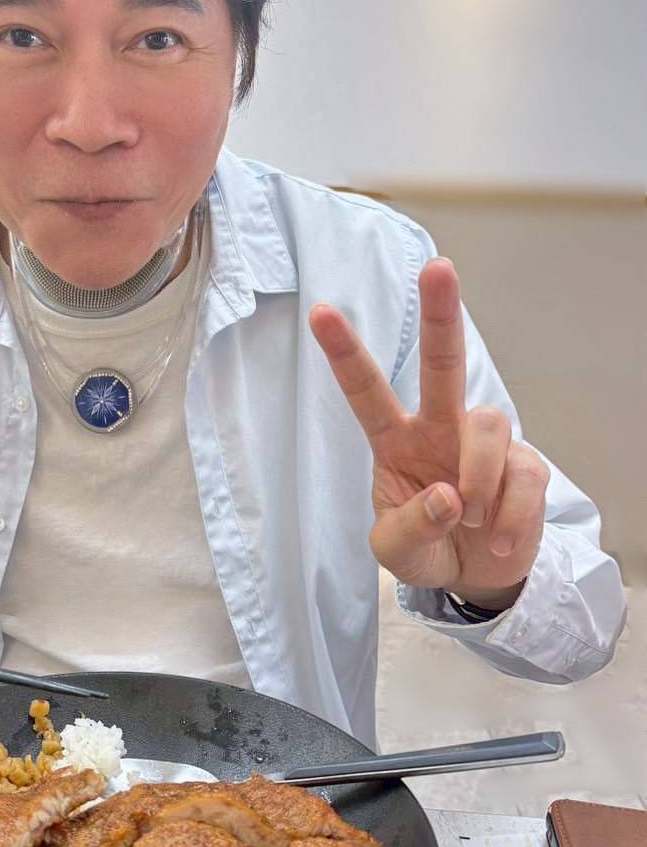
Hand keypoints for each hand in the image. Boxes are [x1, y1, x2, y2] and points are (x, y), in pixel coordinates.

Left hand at [309, 257, 548, 606]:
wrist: (474, 577)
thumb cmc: (426, 548)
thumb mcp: (395, 552)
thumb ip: (409, 528)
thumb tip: (447, 496)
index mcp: (395, 440)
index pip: (365, 391)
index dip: (344, 353)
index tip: (320, 312)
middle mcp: (440, 428)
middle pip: (443, 362)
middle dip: (440, 314)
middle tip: (438, 269)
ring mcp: (485, 444)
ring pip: (487, 425)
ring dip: (478, 481)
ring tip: (469, 522)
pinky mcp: (526, 467)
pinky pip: (521, 479)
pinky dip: (509, 519)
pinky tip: (497, 541)